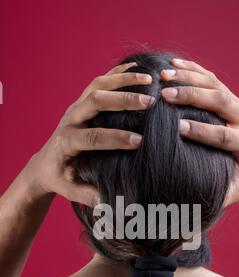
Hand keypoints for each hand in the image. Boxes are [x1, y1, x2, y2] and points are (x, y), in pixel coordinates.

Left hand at [24, 62, 153, 206]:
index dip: (115, 138)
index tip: (139, 141)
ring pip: (97, 85)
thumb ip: (90, 195)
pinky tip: (139, 69)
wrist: (45, 164)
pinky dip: (118, 72)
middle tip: (148, 102)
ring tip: (149, 80)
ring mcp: (75, 107)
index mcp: (67, 142)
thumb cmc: (61, 179)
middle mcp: (70, 120)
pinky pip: (100, 80)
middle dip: (122, 101)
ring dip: (123, 80)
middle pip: (94, 102)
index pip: (92, 137)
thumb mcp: (72, 191)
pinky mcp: (81, 101)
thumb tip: (113, 202)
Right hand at [160, 58, 238, 205]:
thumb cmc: (237, 176)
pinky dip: (192, 68)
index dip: (202, 131)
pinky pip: (211, 77)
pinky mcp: (229, 94)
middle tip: (166, 95)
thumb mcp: (232, 190)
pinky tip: (172, 64)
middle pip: (219, 101)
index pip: (223, 135)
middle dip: (192, 96)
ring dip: (188, 77)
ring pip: (214, 84)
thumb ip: (220, 195)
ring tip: (164, 76)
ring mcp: (237, 103)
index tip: (179, 128)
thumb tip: (198, 205)